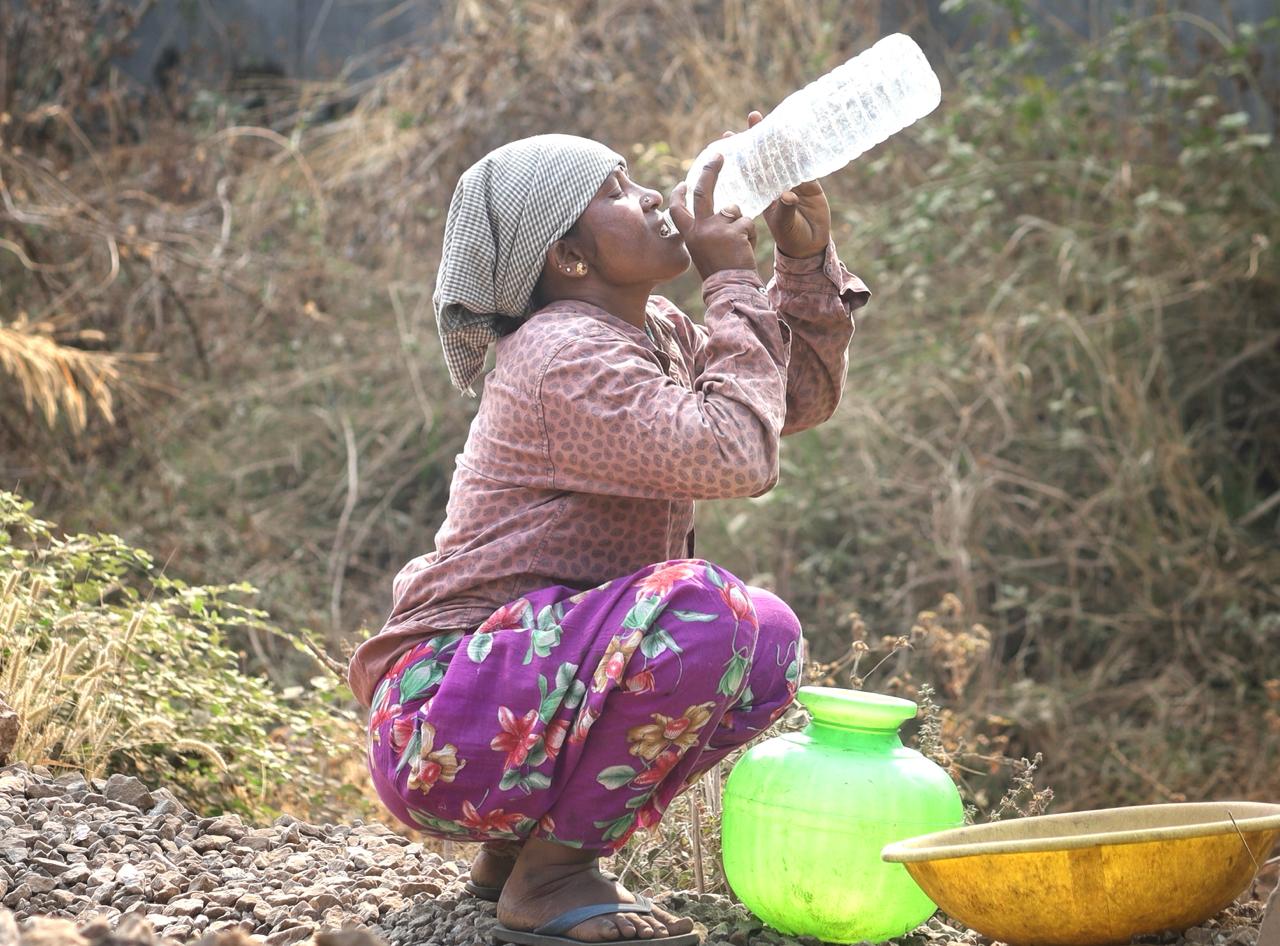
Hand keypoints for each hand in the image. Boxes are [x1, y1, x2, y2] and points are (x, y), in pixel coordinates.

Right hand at [668, 153, 758, 280]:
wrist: (730, 289)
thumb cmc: (720, 273)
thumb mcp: (704, 252)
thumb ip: (706, 232)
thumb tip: (721, 210)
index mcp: (690, 235)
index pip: (678, 210)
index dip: (679, 195)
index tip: (684, 183)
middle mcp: (699, 229)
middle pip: (701, 191)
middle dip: (710, 170)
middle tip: (718, 154)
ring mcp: (716, 228)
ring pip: (733, 209)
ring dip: (741, 222)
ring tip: (740, 244)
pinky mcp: (734, 230)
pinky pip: (747, 222)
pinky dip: (750, 234)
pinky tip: (746, 250)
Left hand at [725, 110, 831, 258]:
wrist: (811, 246)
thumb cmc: (791, 237)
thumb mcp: (784, 225)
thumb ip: (785, 210)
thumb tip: (787, 195)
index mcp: (761, 193)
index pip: (747, 169)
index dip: (739, 153)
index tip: (728, 136)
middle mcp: (775, 184)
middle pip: (765, 156)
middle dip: (759, 137)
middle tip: (753, 116)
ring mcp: (793, 182)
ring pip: (785, 156)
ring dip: (781, 139)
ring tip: (777, 119)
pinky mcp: (810, 183)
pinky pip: (805, 164)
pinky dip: (803, 151)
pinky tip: (800, 136)